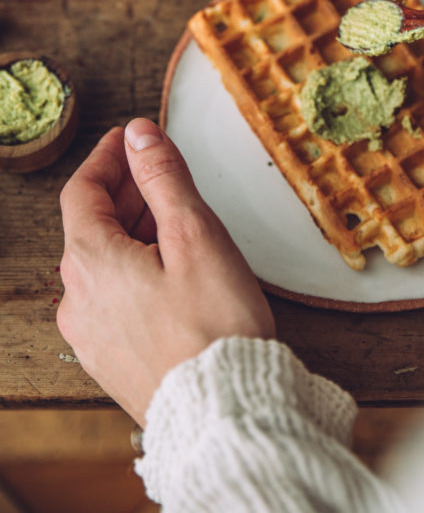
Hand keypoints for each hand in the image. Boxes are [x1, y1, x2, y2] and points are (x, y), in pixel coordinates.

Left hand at [57, 118, 274, 424]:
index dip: (106, 157)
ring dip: (129, 232)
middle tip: (159, 171)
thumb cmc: (214, 324)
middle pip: (90, 227)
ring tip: (172, 218)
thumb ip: (162, 177)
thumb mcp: (194, 233)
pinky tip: (167, 271)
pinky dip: (131, 270)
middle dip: (124, 193)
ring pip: (101, 264)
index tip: (128, 138)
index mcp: (90, 261)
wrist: (223, 412)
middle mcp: (77, 299)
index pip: (81, 191)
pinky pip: (110, 298)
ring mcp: (90, 334)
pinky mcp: (110, 360)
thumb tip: (139, 133)